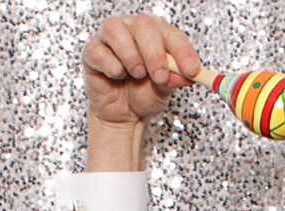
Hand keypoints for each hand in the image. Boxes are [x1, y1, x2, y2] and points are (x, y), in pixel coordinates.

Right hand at [82, 14, 198, 143]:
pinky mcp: (92, 51)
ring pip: (116, 30)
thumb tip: (187, 75)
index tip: (192, 71)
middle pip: (143, 24)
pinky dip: (113, 69)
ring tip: (137, 75)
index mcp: (157, 33)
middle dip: (154, 54)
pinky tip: (117, 76)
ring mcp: (109, 37)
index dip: (183, 52)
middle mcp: (133, 28)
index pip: (172, 34)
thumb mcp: (164, 89)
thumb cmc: (144, 93)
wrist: (123, 112)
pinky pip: (100, 53)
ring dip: (131, 57)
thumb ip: (175, 79)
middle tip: (160, 77)